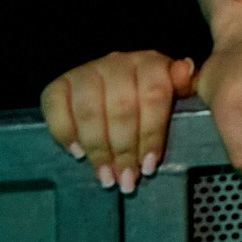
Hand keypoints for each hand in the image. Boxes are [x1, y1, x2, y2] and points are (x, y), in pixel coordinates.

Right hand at [42, 50, 195, 194]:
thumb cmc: (145, 96)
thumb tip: (185, 70)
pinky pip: (56, 105)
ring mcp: (86, 71)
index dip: (151, 133)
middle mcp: (117, 62)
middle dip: (124, 150)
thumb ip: (181, 85)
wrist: (109, 85)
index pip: (153, 96)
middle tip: (126, 179)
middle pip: (121, 108)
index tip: (149, 165)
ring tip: (105, 175)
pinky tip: (78, 152)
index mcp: (150, 63)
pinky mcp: (59, 84)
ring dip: (98, 148)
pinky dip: (65, 132)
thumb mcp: (171, 90)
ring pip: (89, 111)